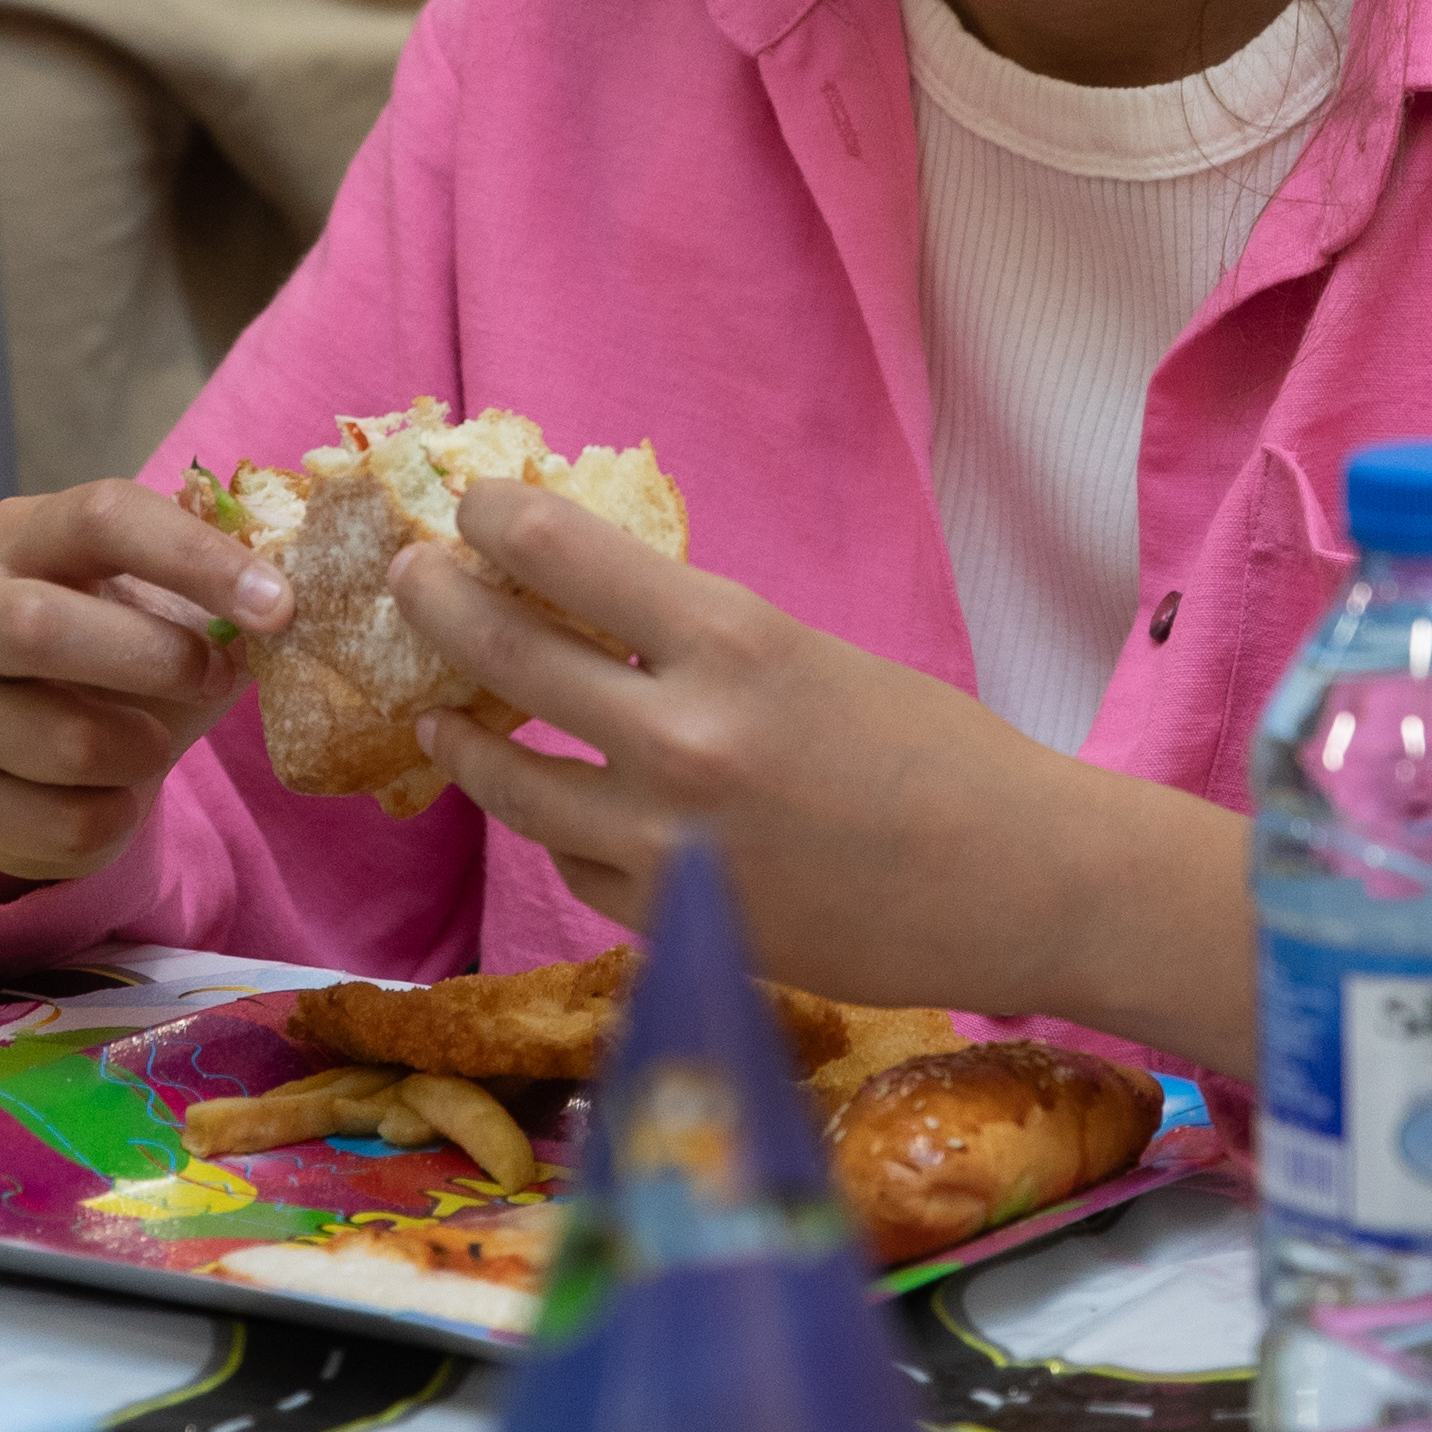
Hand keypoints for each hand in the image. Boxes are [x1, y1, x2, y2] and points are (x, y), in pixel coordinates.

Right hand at [0, 478, 291, 892]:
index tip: (279, 605)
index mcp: (19, 538)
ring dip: (144, 752)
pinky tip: (110, 797)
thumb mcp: (156, 611)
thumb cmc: (110, 663)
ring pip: (65, 744)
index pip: (100, 516)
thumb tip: (289, 604)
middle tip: (213, 676)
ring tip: (151, 743)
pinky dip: (118, 819)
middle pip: (39, 627)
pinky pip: (64, 825)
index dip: (195, 556)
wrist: (20, 762)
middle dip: (155, 660)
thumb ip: (215, 597)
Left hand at [399, 489, 1247, 1058]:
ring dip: (462, 739)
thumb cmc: (939, 753)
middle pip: (507, 658)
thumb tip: (590, 606)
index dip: (496, 519)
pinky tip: (550, 807)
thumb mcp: (813, 655)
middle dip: (442, 606)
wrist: (1018, 885)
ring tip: (438, 715)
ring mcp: (666, 845)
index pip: (562, 555)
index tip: (471, 506)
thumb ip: (700, 640)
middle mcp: (681, 741)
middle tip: (414, 580)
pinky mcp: (672, 926)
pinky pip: (573, 864)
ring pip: (512, 783)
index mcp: (733, 644)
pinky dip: (555, 829)